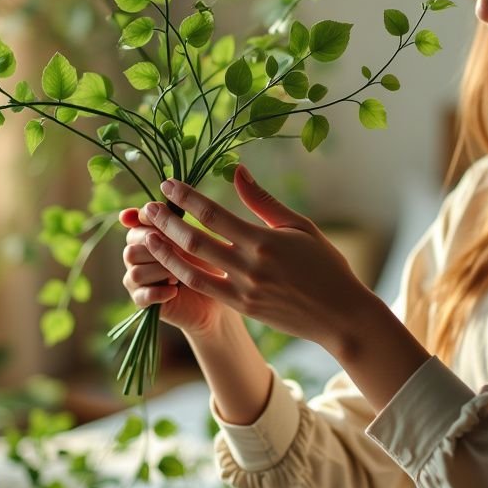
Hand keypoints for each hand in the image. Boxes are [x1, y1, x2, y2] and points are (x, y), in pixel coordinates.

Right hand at [119, 207, 236, 338]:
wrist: (222, 295)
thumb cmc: (210, 260)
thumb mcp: (198, 237)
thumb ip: (177, 219)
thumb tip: (155, 201)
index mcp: (146, 234)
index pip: (136, 225)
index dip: (151, 226)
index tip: (168, 230)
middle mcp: (137, 256)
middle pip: (130, 250)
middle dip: (157, 252)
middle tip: (182, 254)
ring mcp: (138, 281)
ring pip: (135, 273)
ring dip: (159, 273)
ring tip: (178, 275)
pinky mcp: (144, 302)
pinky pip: (141, 296)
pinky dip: (158, 292)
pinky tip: (174, 290)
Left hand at [139, 164, 379, 357]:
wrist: (340, 315)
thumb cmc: (326, 265)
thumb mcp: (300, 226)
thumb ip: (263, 201)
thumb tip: (237, 172)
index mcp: (264, 241)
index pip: (214, 215)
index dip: (187, 198)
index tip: (168, 184)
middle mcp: (249, 267)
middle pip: (195, 241)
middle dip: (167, 222)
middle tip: (147, 208)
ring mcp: (243, 291)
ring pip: (192, 269)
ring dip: (166, 251)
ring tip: (148, 235)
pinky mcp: (242, 308)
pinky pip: (204, 289)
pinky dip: (181, 275)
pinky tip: (168, 263)